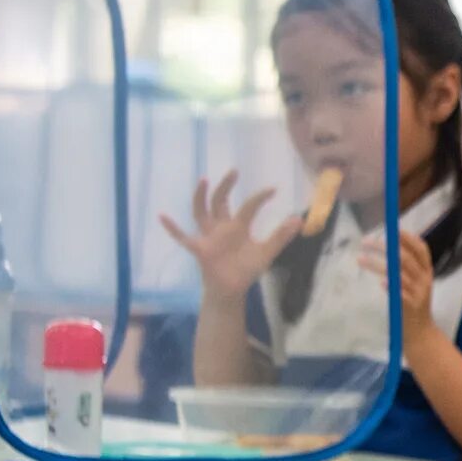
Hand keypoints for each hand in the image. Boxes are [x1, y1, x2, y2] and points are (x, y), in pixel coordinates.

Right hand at [159, 172, 297, 300]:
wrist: (231, 290)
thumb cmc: (245, 269)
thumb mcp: (266, 252)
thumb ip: (280, 237)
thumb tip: (299, 220)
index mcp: (238, 226)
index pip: (249, 206)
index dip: (260, 197)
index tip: (273, 189)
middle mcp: (221, 227)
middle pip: (220, 201)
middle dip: (226, 186)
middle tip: (234, 171)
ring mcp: (208, 236)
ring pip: (201, 212)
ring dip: (200, 196)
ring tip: (203, 179)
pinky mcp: (199, 249)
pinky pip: (182, 237)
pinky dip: (172, 228)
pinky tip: (162, 216)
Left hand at [360, 228, 438, 346]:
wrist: (420, 332)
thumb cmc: (413, 303)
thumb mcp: (415, 283)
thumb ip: (407, 268)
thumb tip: (389, 246)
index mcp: (427, 271)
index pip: (422, 249)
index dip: (408, 238)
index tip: (393, 229)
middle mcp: (425, 279)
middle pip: (405, 258)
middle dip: (384, 247)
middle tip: (366, 242)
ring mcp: (419, 293)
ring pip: (400, 273)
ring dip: (378, 264)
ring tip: (360, 259)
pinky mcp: (412, 306)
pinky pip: (402, 294)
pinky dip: (393, 287)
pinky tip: (382, 283)